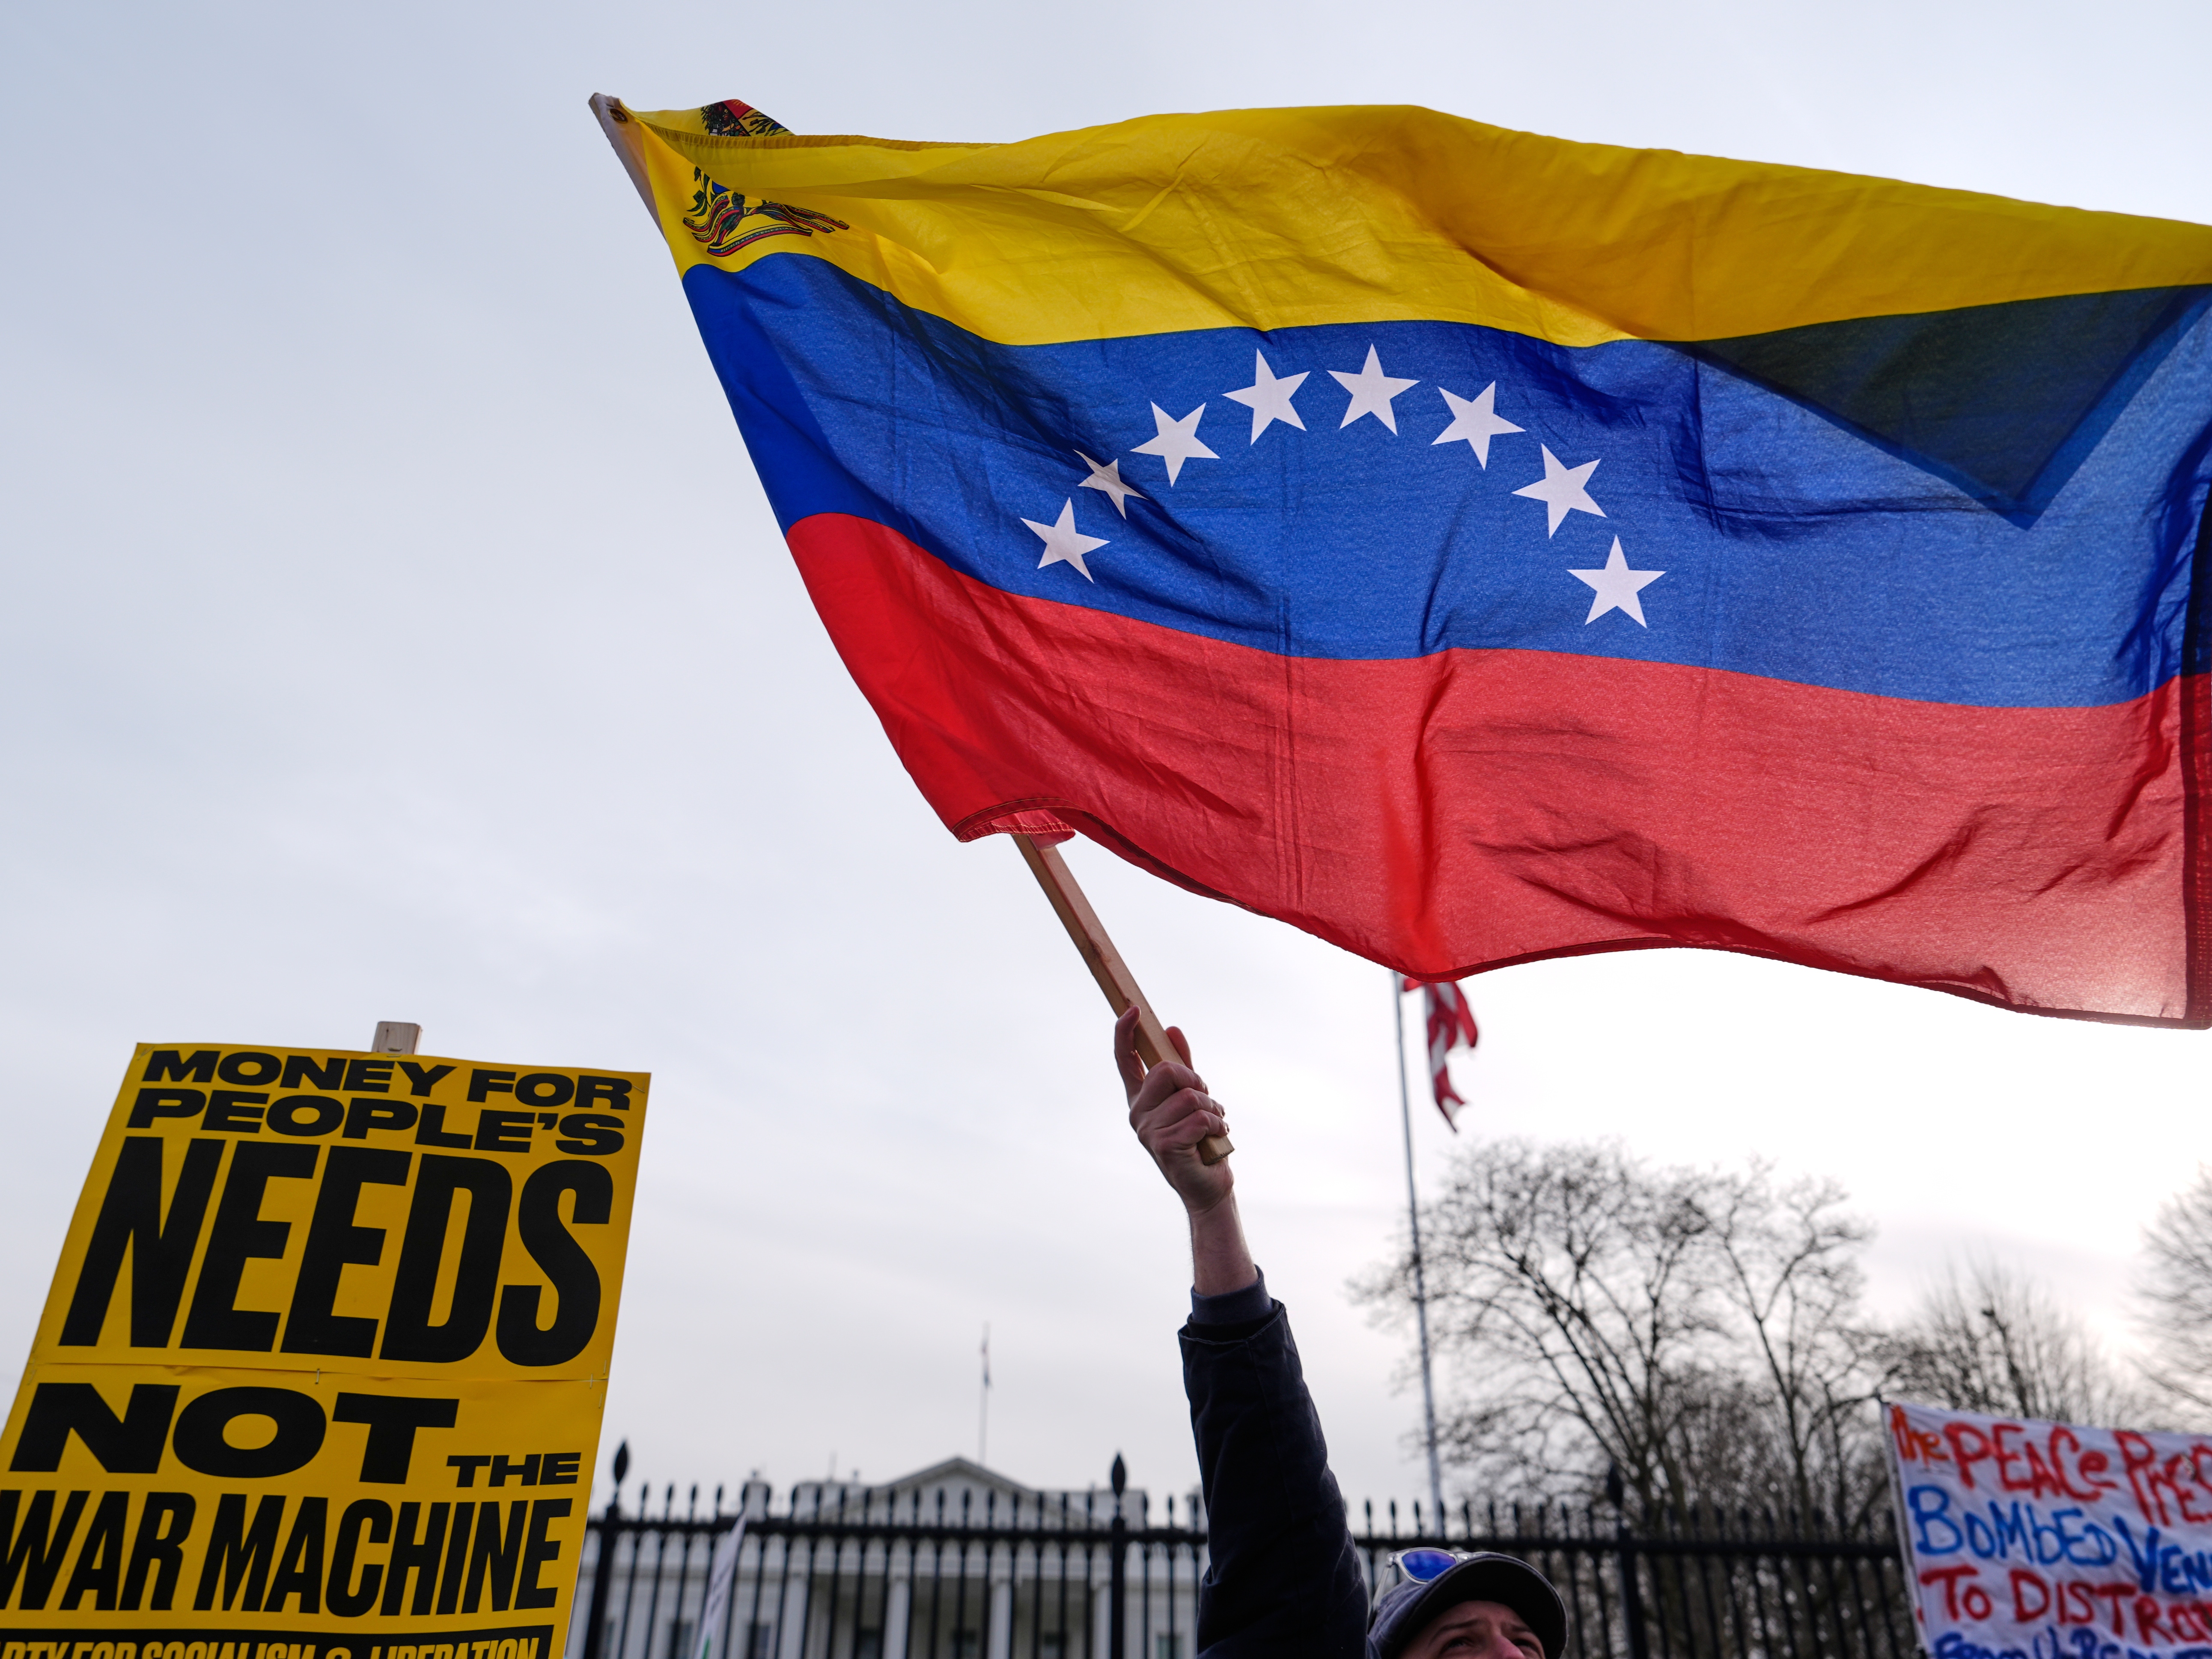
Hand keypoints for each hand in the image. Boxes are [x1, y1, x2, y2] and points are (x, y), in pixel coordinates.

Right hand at [1117, 1006, 1232, 1216]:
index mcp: (1141, 1098)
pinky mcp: (1163, 1146)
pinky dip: (1217, 1125)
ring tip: (1214, 1125)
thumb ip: (1182, 1065)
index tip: (1133, 1010)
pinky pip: (1199, 1118)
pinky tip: (1216, 1138)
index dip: (1125, 1033)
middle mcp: (1138, 1113)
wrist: (1208, 1186)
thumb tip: (1171, 1028)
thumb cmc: (1200, 1141)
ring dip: (1213, 1109)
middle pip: (1166, 1071)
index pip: (1124, 1060)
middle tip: (1207, 1102)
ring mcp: (1147, 1131)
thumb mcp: (1192, 1097)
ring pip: (1189, 1096)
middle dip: (1195, 1082)